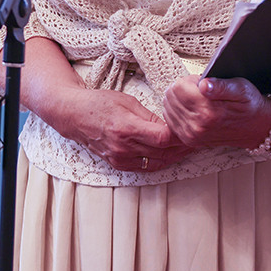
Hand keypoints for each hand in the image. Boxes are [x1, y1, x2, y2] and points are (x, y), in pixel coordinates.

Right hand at [51, 87, 194, 173]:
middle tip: (196, 139)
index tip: (190, 129)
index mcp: (126, 128)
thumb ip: (150, 115)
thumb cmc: (100, 104)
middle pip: (163, 153)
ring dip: (174, 157)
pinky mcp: (118, 164)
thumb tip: (170, 124)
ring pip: (157, 163)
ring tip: (187, 148)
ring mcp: (120, 158)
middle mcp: (123, 147)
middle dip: (182, 147)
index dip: (180, 136)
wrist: (75, 116)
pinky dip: (160, 162)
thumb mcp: (128, 101)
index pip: (162, 138)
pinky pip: (145, 168)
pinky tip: (170, 155)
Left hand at [162, 75, 270, 149]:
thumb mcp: (241, 88)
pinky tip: (190, 109)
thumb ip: (220, 86)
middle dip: (182, 88)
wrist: (255, 128)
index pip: (178, 87)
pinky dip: (176, 111)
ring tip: (197, 100)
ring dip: (178, 100)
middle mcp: (197, 126)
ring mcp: (192, 135)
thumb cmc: (248, 105)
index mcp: (208, 112)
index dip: (190, 79)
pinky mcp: (189, 140)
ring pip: (167, 107)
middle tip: (200, 91)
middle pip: (170, 96)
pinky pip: (170, 120)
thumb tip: (203, 85)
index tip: (202, 82)